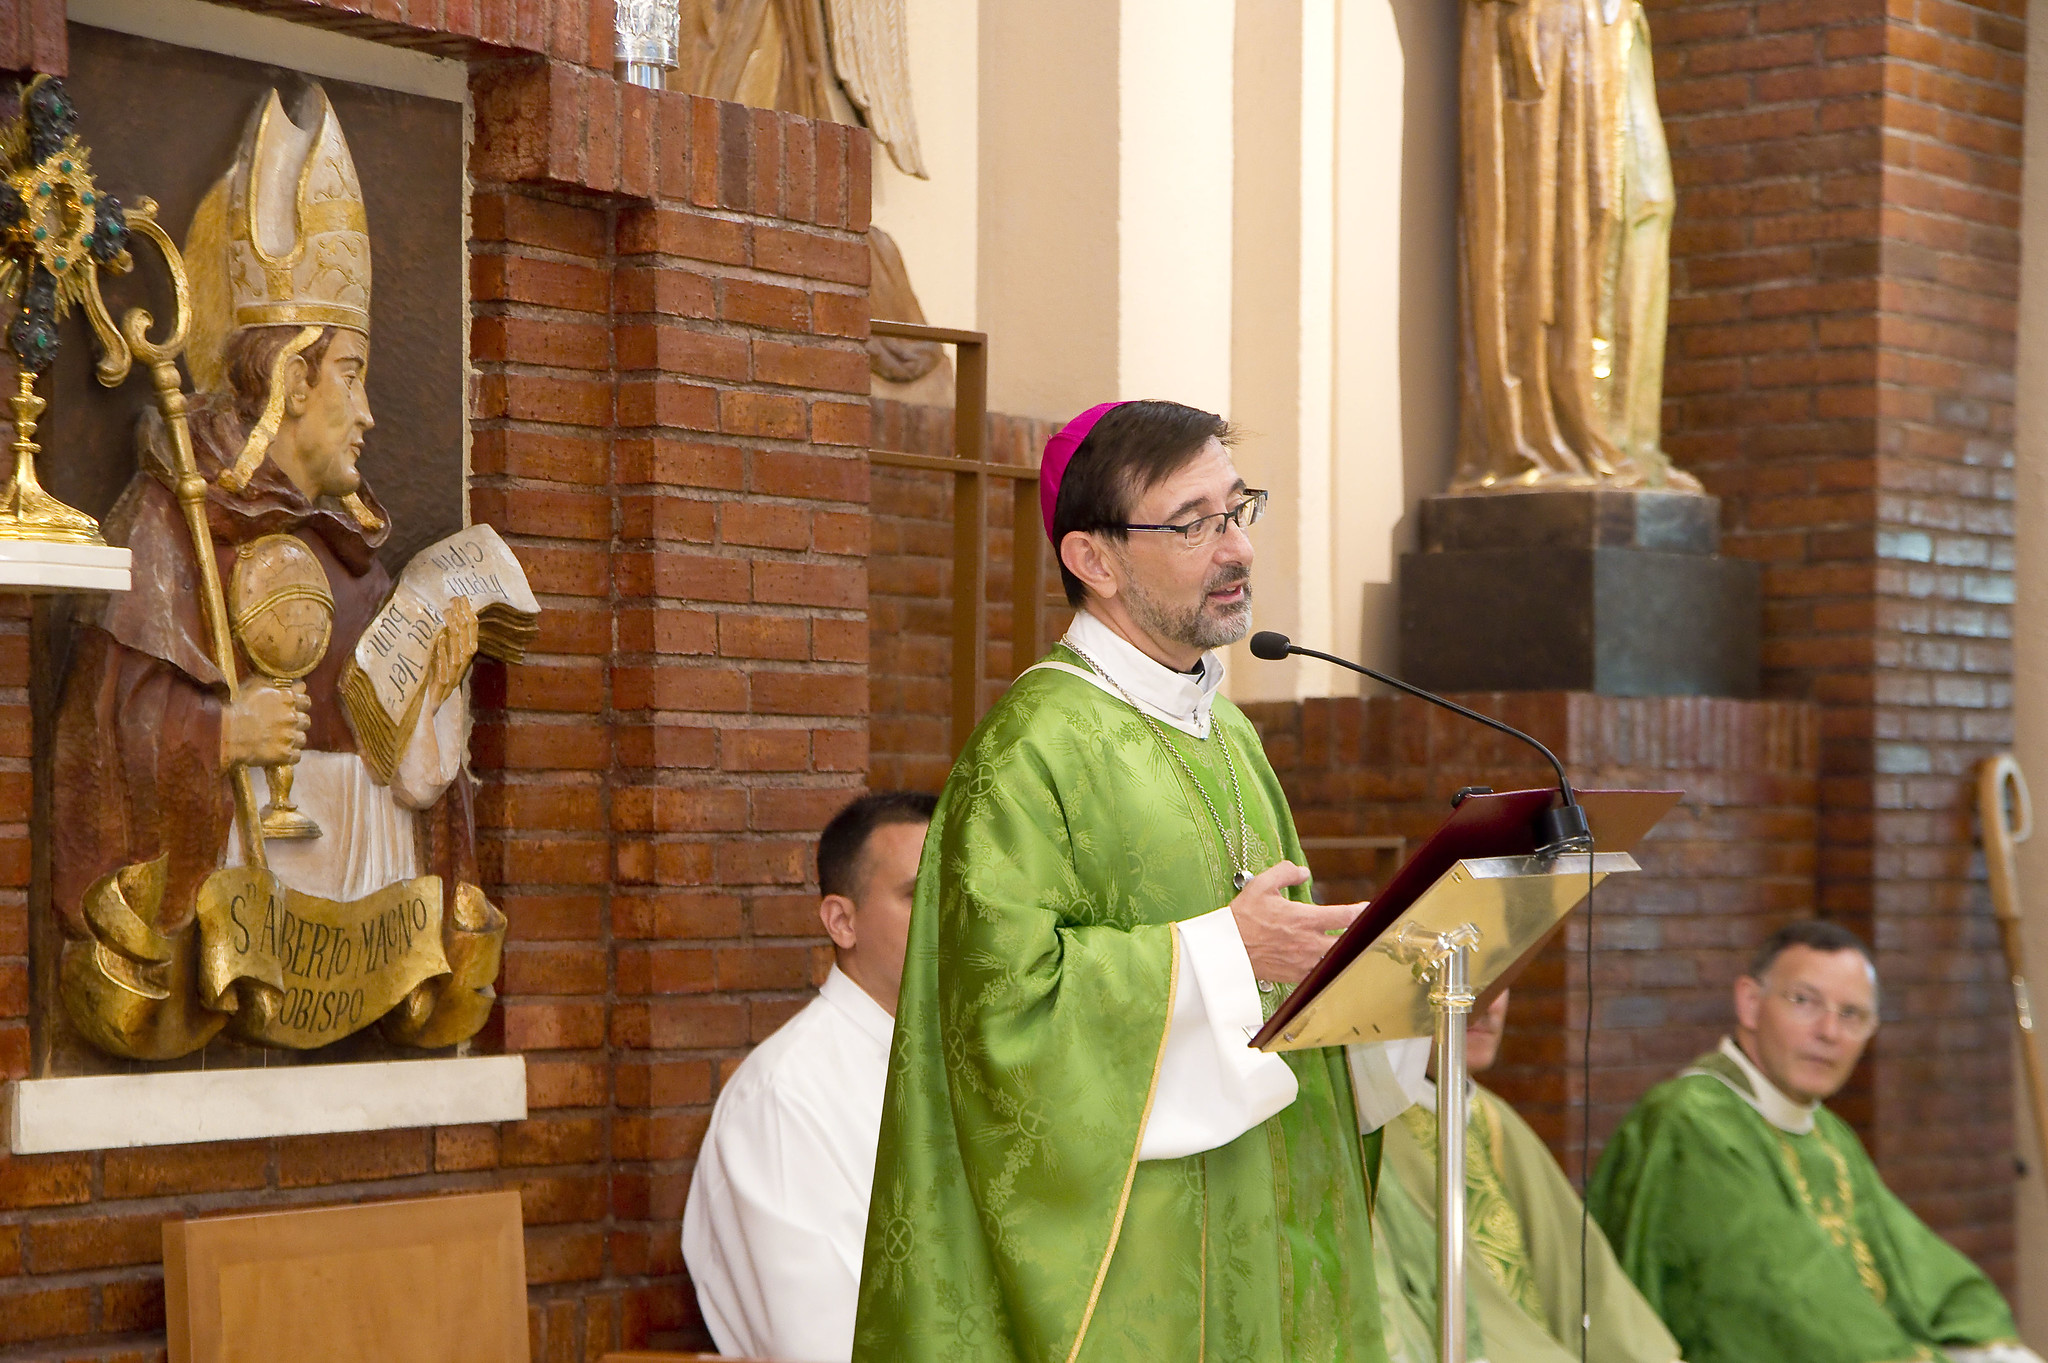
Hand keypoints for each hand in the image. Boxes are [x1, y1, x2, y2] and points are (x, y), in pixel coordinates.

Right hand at [220, 680, 309, 767]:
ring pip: (301, 739)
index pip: (306, 702)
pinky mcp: (284, 754)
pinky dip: (288, 756)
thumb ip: (280, 684)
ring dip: (292, 740)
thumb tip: (301, 684)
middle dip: (295, 724)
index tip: (288, 711)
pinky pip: (296, 756)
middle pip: (305, 721)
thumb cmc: (237, 707)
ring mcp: (289, 736)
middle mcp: (292, 716)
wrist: (224, 732)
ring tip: (276, 740)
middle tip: (280, 727)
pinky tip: (276, 752)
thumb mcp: (255, 686)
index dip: (298, 706)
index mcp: (287, 698)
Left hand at [430, 597, 479, 703]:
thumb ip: (448, 640)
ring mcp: (453, 674)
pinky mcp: (442, 683)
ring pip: (458, 650)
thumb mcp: (444, 656)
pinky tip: (440, 638)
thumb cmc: (434, 676)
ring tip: (448, 613)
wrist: (430, 704)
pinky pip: (444, 666)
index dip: (468, 615)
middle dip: (461, 617)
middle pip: (465, 637)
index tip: (462, 599)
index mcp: (465, 656)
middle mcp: (462, 663)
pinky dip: (443, 652)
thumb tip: (447, 616)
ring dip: (453, 630)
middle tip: (454, 600)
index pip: (472, 632)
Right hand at [1229, 860, 1362, 984]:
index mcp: (1304, 919)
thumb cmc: (1242, 917)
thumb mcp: (1261, 885)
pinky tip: (1330, 964)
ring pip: (1337, 962)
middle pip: (1348, 943)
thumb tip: (1303, 872)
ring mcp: (1303, 962)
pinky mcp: (1295, 976)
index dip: (1362, 912)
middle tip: (1369, 931)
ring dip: (1346, 954)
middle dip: (1361, 937)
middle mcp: (1308, 943)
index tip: (1368, 908)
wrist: (1227, 949)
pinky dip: (1328, 969)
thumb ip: (1285, 872)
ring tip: (1354, 949)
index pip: (1345, 917)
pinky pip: (1320, 975)